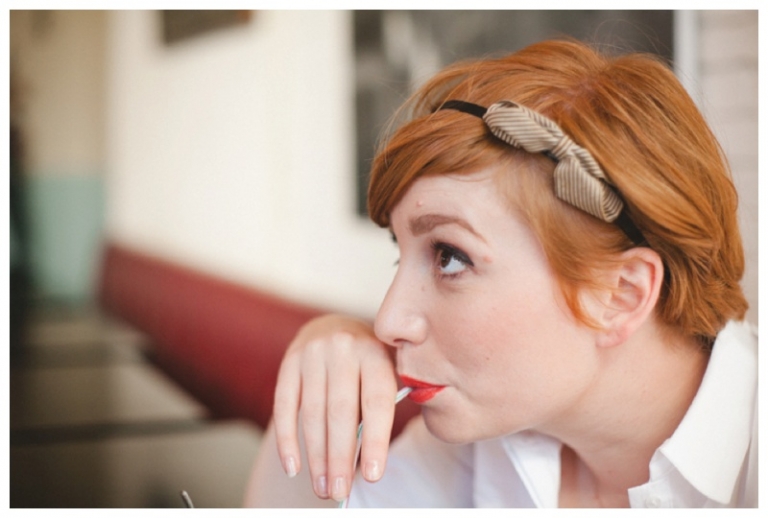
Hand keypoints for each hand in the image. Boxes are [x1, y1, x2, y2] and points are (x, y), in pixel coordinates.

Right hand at [272, 314, 396, 501]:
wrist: (334, 325)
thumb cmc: (367, 361)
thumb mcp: (386, 371)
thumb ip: (384, 404)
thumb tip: (371, 461)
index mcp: (375, 353)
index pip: (376, 402)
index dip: (375, 441)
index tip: (372, 475)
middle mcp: (343, 348)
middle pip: (341, 412)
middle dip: (340, 457)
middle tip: (339, 491)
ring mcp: (313, 353)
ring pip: (313, 413)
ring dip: (316, 456)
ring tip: (322, 486)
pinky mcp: (289, 362)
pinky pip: (283, 406)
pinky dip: (287, 440)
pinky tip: (293, 466)